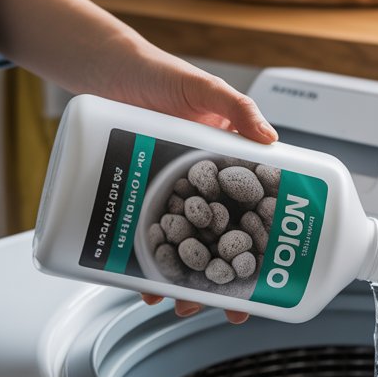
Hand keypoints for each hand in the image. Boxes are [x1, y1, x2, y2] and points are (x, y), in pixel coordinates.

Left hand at [0, 0, 276, 323]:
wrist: (106, 69)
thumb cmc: (160, 73)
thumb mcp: (204, 88)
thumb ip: (238, 108)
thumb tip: (270, 141)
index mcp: (227, 166)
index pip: (250, 215)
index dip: (258, 250)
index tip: (265, 281)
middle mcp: (200, 188)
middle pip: (215, 245)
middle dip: (218, 282)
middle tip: (217, 307)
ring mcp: (166, 197)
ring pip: (180, 250)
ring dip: (180, 282)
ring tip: (174, 301)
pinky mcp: (133, 198)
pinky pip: (141, 240)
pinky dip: (141, 265)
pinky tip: (138, 283)